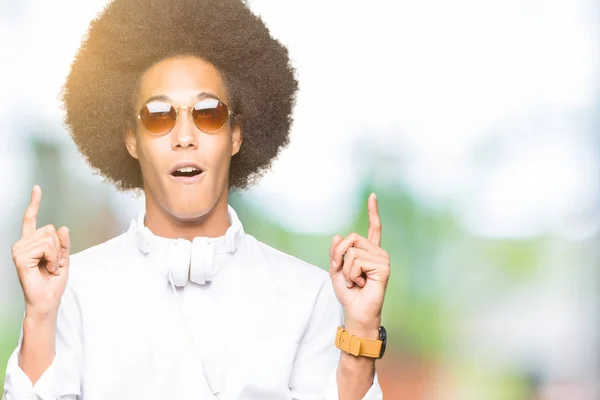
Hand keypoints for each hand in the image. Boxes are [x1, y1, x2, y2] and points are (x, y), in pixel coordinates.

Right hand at [11, 185, 70, 318]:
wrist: (47, 300)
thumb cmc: (53, 282)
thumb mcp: (64, 258)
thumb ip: (63, 242)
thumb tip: (61, 227)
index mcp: (31, 243)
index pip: (31, 219)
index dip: (34, 202)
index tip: (37, 187)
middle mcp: (22, 243)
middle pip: (50, 229)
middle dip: (59, 248)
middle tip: (53, 264)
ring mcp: (19, 249)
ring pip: (49, 238)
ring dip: (56, 255)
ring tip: (50, 267)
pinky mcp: (19, 256)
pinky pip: (46, 246)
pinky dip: (53, 258)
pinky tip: (46, 268)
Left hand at [329, 193, 389, 329]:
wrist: (356, 311)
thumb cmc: (348, 293)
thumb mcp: (336, 269)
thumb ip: (336, 252)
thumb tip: (338, 235)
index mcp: (369, 252)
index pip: (373, 228)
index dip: (373, 211)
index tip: (373, 195)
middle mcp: (378, 252)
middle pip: (351, 238)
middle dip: (339, 255)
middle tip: (345, 273)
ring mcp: (382, 259)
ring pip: (352, 251)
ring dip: (346, 269)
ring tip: (355, 281)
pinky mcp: (383, 267)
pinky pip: (357, 261)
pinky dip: (352, 274)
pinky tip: (361, 284)